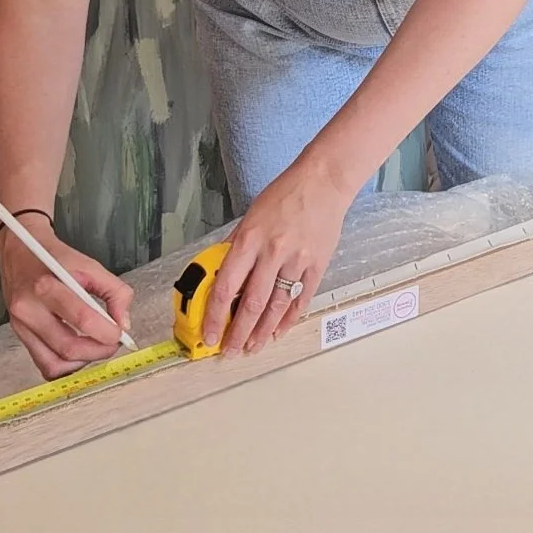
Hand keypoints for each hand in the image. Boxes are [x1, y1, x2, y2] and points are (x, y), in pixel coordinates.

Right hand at [0, 213, 133, 379]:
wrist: (20, 251)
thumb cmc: (54, 258)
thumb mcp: (91, 265)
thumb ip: (115, 293)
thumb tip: (123, 324)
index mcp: (47, 286)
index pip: (84, 320)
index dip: (108, 333)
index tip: (120, 332)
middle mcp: (29, 309)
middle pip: (69, 348)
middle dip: (99, 351)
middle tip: (112, 343)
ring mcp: (21, 325)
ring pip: (55, 364)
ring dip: (82, 362)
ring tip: (94, 347)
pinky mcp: (19, 335)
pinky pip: (44, 364)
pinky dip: (65, 366)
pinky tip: (77, 353)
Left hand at [204, 154, 349, 355]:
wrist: (323, 182)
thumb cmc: (284, 194)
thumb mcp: (250, 215)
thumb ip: (235, 245)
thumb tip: (220, 271)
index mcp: (249, 240)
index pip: (226, 287)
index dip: (216, 316)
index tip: (209, 333)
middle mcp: (272, 253)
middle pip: (252, 304)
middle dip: (238, 332)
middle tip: (230, 350)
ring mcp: (297, 261)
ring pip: (277, 306)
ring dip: (263, 332)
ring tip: (252, 347)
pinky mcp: (317, 265)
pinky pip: (302, 299)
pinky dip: (290, 318)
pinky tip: (279, 331)